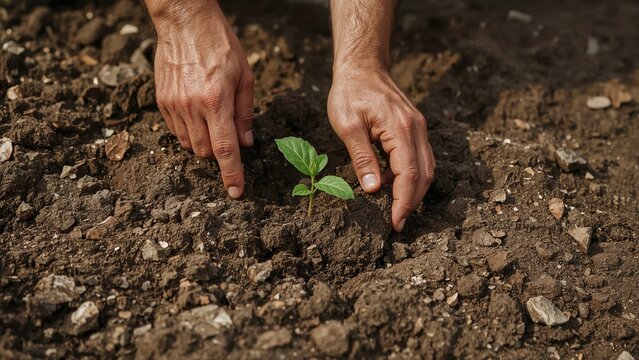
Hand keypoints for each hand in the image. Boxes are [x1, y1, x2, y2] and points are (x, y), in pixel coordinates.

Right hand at [149, 1, 253, 198]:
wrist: (184, 21)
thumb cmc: (221, 45)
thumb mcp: (244, 76)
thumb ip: (245, 113)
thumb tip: (246, 143)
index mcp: (216, 101)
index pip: (225, 150)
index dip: (232, 175)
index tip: (235, 193)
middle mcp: (192, 107)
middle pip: (205, 152)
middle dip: (218, 153)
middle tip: (227, 133)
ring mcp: (173, 105)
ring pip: (188, 144)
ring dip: (203, 143)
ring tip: (211, 117)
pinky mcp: (161, 101)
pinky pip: (175, 131)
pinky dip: (188, 131)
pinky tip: (196, 112)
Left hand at [328, 67, 435, 231]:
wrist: (362, 66)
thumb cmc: (350, 93)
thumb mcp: (348, 126)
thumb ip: (362, 158)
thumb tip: (372, 190)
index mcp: (401, 129)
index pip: (409, 174)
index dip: (403, 201)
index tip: (395, 223)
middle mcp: (417, 129)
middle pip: (424, 175)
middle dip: (412, 202)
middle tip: (398, 224)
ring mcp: (419, 128)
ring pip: (426, 168)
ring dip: (414, 191)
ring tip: (396, 210)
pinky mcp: (414, 128)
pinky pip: (419, 158)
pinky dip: (410, 176)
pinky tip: (391, 185)